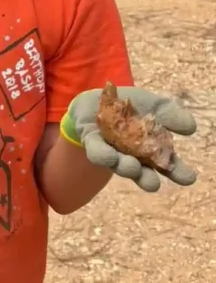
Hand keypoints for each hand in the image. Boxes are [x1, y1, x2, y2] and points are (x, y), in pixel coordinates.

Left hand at [64, 86, 196, 191]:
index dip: (178, 173)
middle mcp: (132, 157)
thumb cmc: (133, 107)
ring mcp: (112, 152)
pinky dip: (103, 155)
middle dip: (147, 179)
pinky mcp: (92, 144)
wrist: (101, 98)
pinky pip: (97, 152)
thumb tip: (191, 127)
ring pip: (119, 165)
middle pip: (141, 173)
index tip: (188, 179)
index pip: (166, 165)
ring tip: (133, 168)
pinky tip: (110, 157)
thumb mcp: (156, 106)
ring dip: (126, 168)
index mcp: (151, 151)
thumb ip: (172, 116)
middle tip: (153, 184)